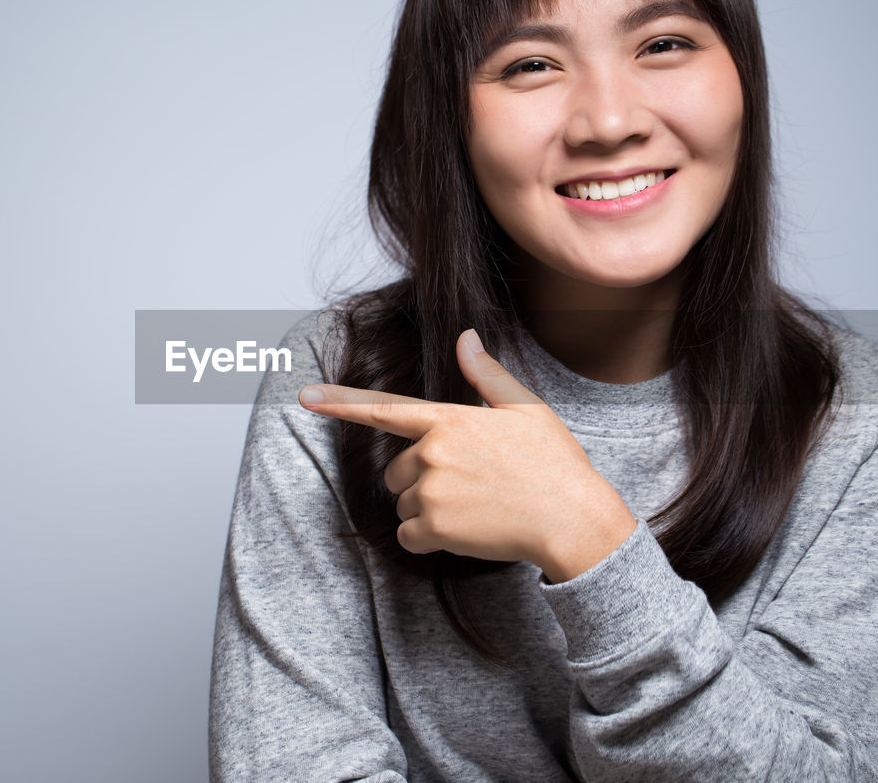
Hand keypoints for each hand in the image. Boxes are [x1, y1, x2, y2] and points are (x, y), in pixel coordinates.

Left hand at [298, 329, 636, 581]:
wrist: (572, 518)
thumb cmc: (554, 463)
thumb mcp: (526, 407)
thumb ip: (486, 374)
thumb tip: (466, 337)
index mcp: (449, 419)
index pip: (383, 409)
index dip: (339, 403)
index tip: (305, 397)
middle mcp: (432, 452)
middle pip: (395, 469)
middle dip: (421, 479)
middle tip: (470, 485)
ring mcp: (431, 490)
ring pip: (403, 503)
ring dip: (427, 510)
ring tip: (475, 507)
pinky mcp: (434, 527)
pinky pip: (409, 536)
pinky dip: (429, 540)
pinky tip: (467, 531)